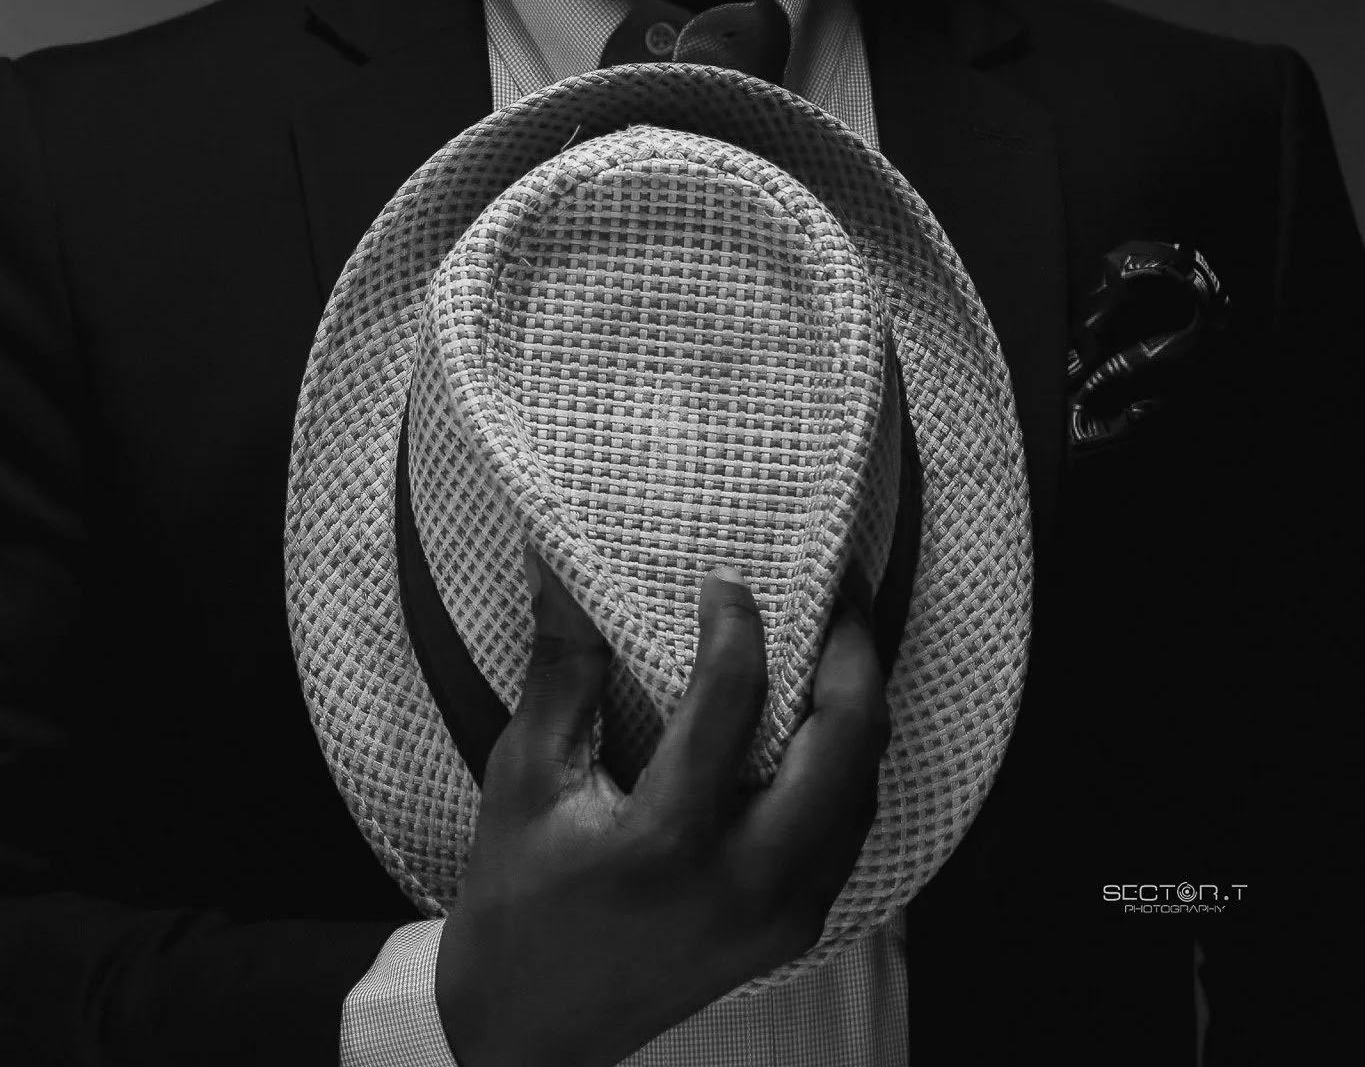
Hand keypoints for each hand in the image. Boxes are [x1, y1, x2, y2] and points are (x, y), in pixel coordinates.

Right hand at [435, 553, 889, 1066]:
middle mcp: (745, 880)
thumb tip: (563, 565)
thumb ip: (562, 666)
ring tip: (837, 640)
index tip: (722, 582)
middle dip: (851, 650)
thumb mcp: (523, 778)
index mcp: (668, 840)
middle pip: (845, 741)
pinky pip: (849, 828)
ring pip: (863, 785)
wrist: (529, 1036)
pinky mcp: (792, 930)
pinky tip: (823, 720)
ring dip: (860, 703)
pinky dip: (848, 763)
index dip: (736, 621)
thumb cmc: (516, 903)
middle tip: (835, 590)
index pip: (732, 697)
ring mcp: (781, 914)